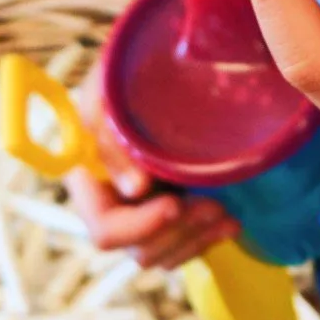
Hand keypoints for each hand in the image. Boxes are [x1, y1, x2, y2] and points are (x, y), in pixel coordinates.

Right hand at [62, 67, 239, 267]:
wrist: (161, 65)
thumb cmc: (127, 74)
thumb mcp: (107, 92)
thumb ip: (109, 137)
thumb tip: (135, 190)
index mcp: (89, 182)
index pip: (105, 230)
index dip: (139, 226)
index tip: (174, 204)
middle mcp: (113, 205)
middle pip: (140, 249)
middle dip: (179, 231)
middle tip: (214, 205)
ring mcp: (142, 213)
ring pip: (166, 254)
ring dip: (197, 238)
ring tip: (226, 214)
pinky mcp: (171, 212)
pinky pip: (185, 246)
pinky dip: (208, 238)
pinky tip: (230, 222)